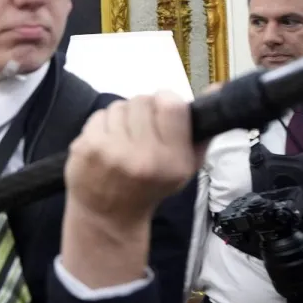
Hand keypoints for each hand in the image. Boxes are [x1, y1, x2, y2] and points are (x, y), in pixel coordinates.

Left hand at [61, 94, 203, 288]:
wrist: (108, 216)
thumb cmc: (151, 186)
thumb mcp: (186, 167)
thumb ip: (201, 130)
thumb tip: (217, 87)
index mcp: (172, 160)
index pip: (171, 104)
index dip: (167, 102)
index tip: (163, 113)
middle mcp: (142, 156)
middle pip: (143, 100)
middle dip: (143, 110)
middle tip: (141, 130)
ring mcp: (111, 152)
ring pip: (119, 105)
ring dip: (122, 117)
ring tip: (123, 140)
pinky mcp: (86, 148)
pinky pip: (99, 116)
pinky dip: (103, 125)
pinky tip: (106, 144)